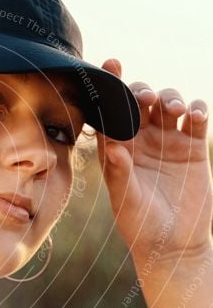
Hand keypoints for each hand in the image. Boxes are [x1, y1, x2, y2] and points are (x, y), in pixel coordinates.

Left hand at [96, 59, 212, 266]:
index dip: (111, 87)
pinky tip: (194, 114)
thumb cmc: (141, 225)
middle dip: (141, 91)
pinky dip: (197, 110)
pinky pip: (196, 118)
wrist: (174, 244)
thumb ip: (120, 174)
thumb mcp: (127, 202)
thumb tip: (112, 148)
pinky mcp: (193, 147)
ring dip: (170, 98)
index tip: (111, 63)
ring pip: (168, 104)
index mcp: (117, 148)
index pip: (110, 112)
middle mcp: (141, 140)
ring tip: (174, 109)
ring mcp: (168, 141)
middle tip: (144, 97)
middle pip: (139, 101)